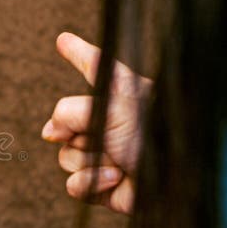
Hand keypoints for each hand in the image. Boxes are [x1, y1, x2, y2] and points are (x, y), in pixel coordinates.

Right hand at [42, 32, 151, 213]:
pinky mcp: (102, 187)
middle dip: (78, 134)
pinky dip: (90, 182)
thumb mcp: (111, 109)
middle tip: (101, 137)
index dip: (79, 54)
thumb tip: (48, 132)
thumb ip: (69, 111)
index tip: (63, 41)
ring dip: (88, 161)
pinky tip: (115, 178)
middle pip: (66, 124)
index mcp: (122, 97)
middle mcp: (112, 124)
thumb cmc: (154, 138)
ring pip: (66, 157)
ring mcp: (105, 156)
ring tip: (117, 162)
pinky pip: (74, 185)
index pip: (96, 70)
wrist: (178, 183)